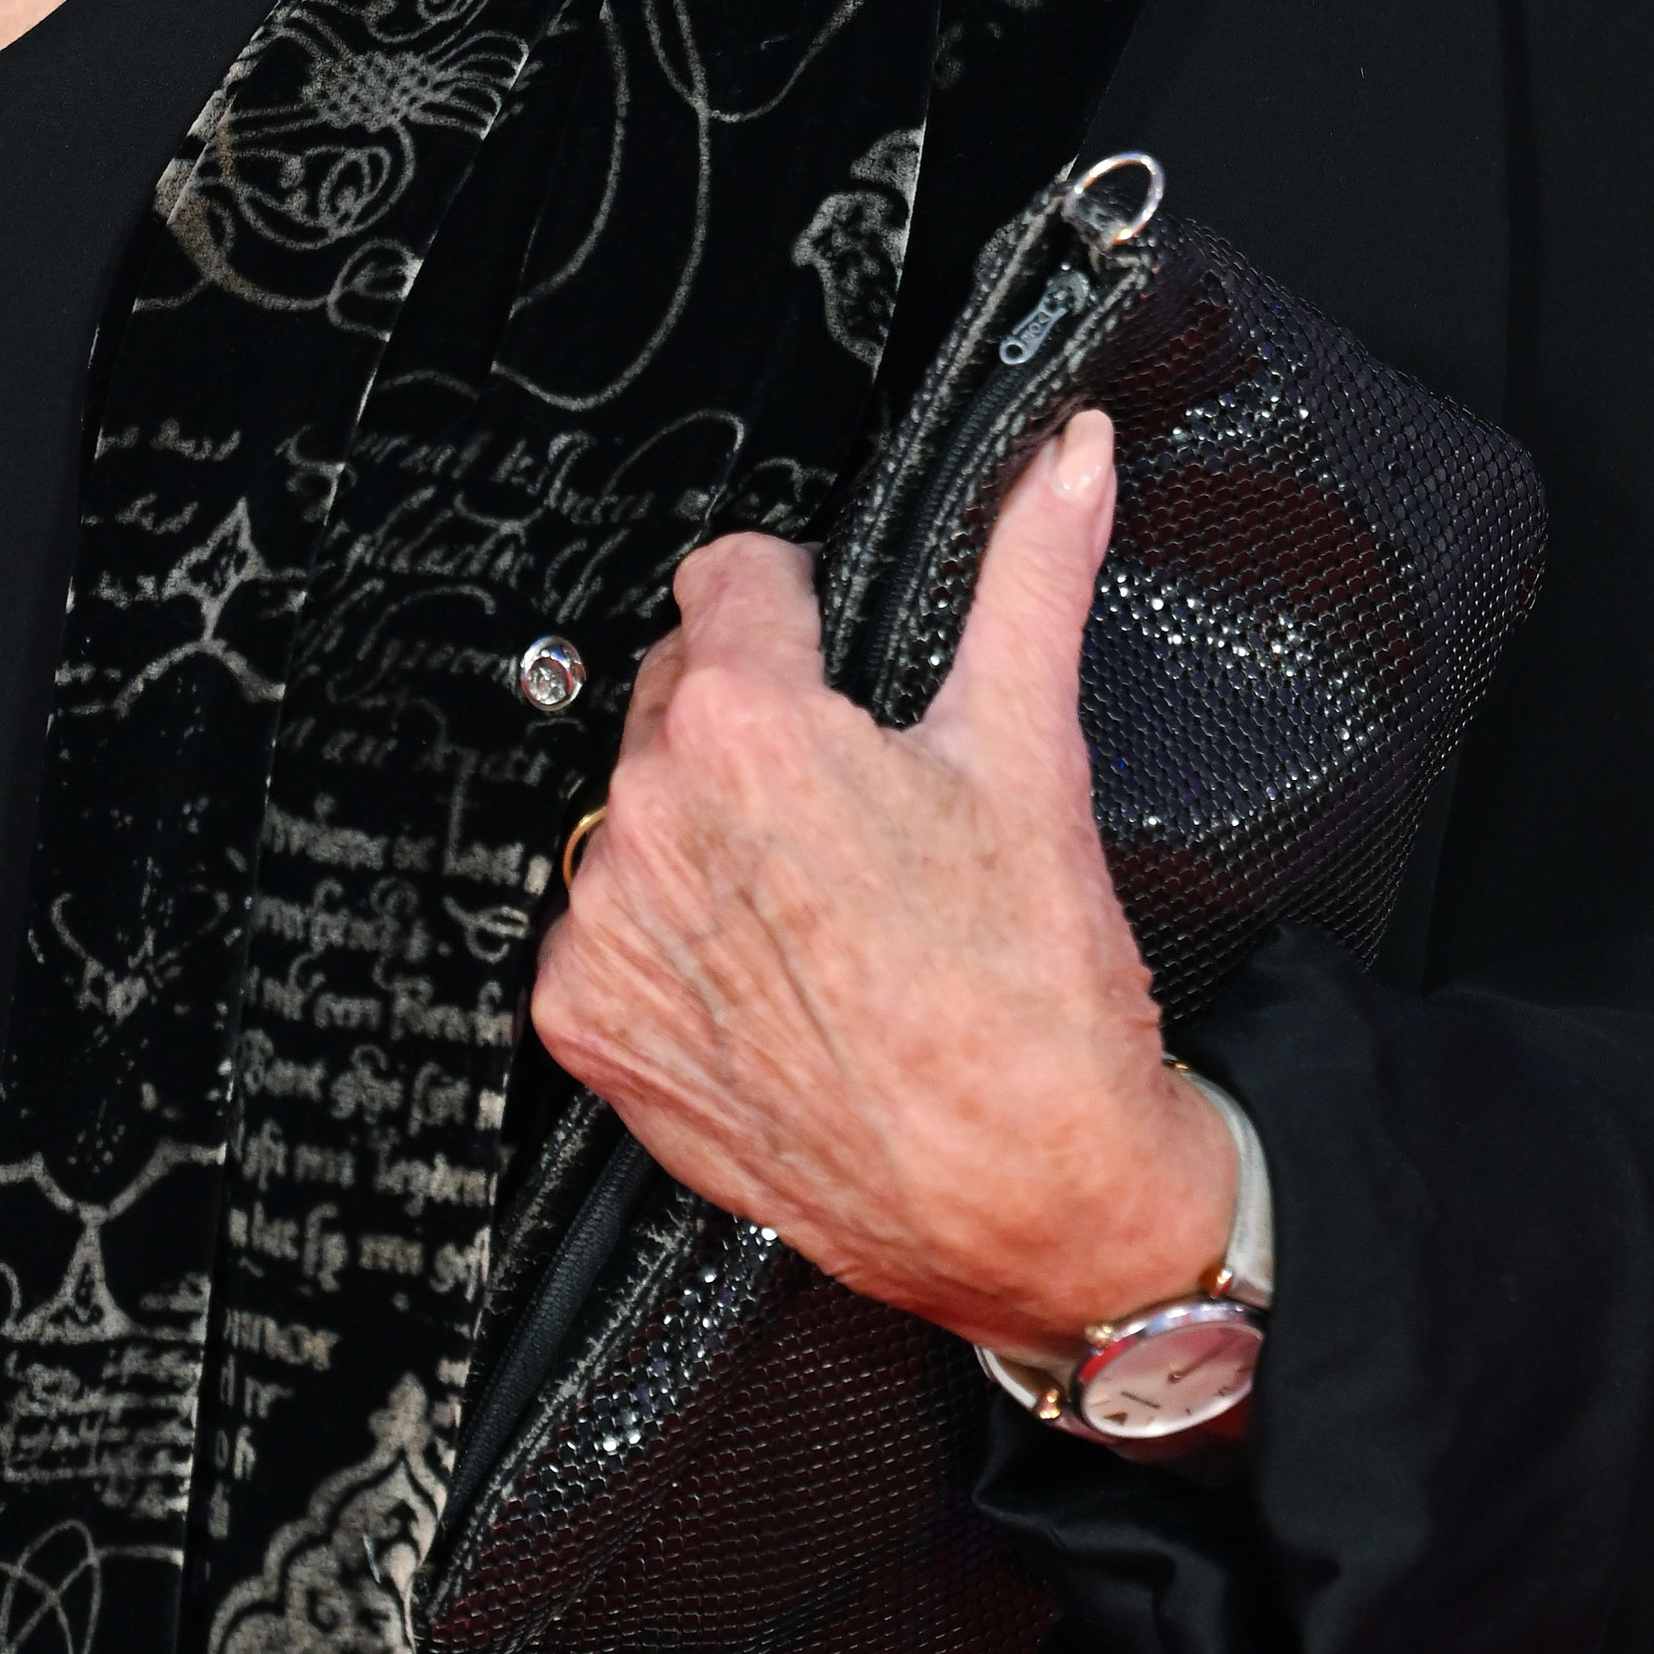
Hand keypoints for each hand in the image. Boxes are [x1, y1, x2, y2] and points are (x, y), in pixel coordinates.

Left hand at [525, 413, 1236, 1353]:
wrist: (1030, 1194)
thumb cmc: (1035, 999)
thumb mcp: (1033, 752)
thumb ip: (1033, 574)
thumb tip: (1066, 458)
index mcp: (748, 730)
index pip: (728, 575)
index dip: (801, 604)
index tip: (837, 650)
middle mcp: (653, 822)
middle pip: (676, 691)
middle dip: (757, 722)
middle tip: (854, 800)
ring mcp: (609, 930)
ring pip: (641, 808)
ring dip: (709, 828)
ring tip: (818, 898)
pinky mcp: (588, 1024)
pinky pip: (606, 925)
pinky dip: (671, 936)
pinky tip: (767, 968)